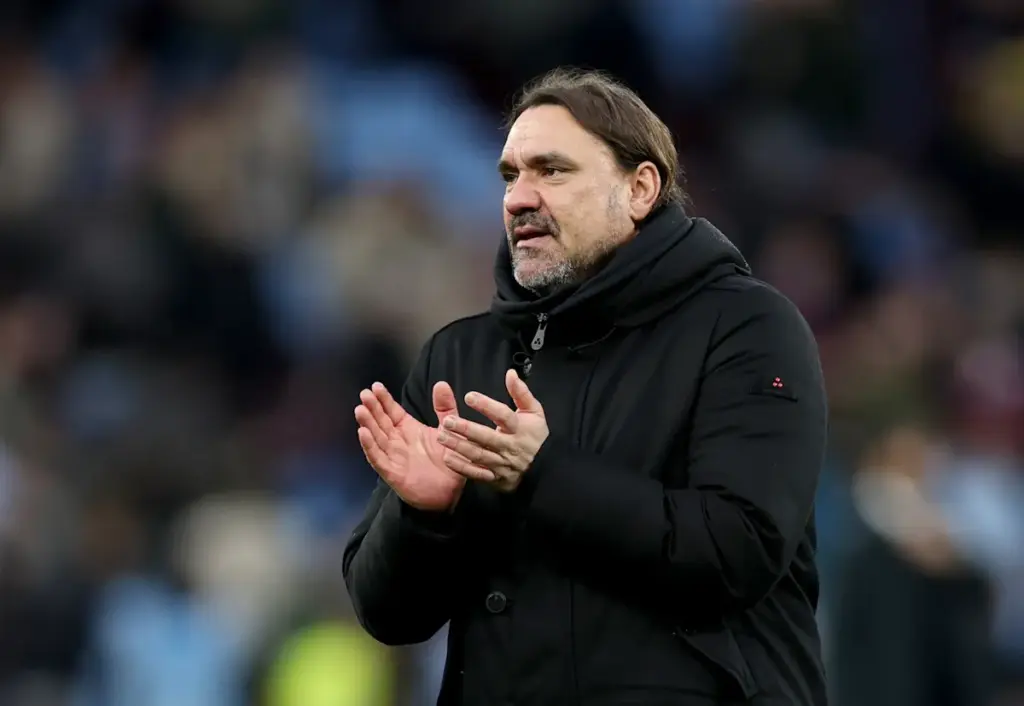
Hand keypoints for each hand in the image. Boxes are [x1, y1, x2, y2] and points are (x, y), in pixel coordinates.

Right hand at [354, 381, 475, 511]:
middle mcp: (398, 442)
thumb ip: (445, 408)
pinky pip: (378, 459)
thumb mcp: (449, 429)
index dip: (384, 400)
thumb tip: (441, 383)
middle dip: (373, 408)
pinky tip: (363, 434)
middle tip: (364, 394)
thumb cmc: (449, 462)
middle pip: (381, 422)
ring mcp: (393, 457)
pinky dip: (370, 447)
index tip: (376, 386)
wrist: (453, 492)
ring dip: (367, 424)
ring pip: (376, 438)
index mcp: (409, 430)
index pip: (393, 412)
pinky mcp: (393, 473)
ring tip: (360, 410)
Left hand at [437, 369, 548, 491]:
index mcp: (519, 429)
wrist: (546, 468)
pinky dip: (461, 468)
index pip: (503, 416)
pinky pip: (477, 474)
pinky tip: (447, 458)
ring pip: (478, 455)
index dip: (486, 406)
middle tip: (446, 421)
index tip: (468, 396)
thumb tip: (511, 373)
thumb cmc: (535, 435)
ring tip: (441, 436)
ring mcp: (502, 464)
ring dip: (459, 446)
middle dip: (466, 429)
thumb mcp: (534, 411)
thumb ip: (521, 392)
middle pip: (487, 437)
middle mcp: (510, 447)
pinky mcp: (496, 478)